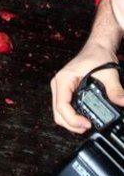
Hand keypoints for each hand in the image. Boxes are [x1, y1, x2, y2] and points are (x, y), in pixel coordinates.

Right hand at [50, 0, 123, 132]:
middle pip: (58, 113)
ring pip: (59, 113)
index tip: (87, 124)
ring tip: (87, 126)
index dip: (73, 119)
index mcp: (64, 79)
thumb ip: (116, 90)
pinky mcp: (66, 91)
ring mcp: (61, 88)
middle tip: (88, 128)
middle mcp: (59, 84)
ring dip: (71, 123)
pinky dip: (71, 117)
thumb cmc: (97, 55)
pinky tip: (82, 119)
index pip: (62, 105)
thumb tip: (122, 103)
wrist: (97, 47)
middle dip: (72, 124)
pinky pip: (63, 108)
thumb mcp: (108, 73)